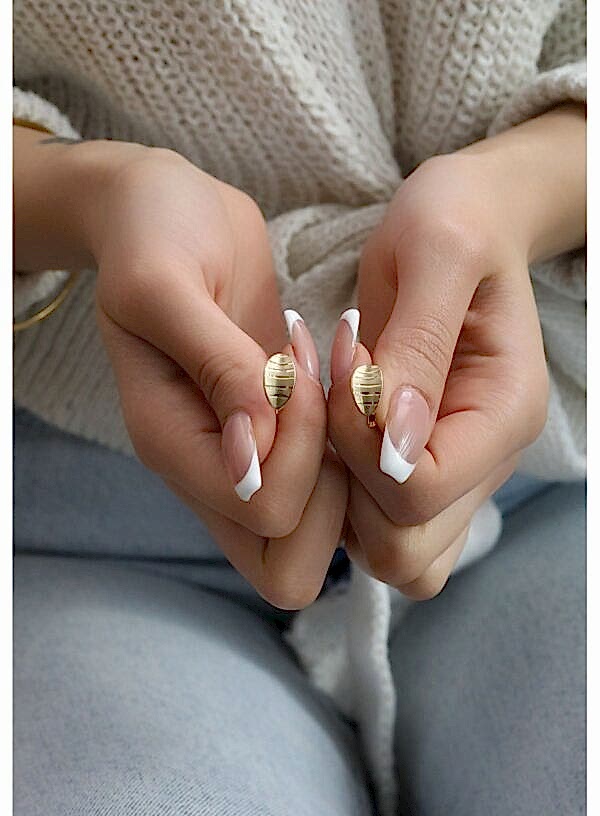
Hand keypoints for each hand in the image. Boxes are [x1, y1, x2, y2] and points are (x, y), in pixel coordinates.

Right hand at [14, 132, 346, 607]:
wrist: (164, 215)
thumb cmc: (153, 234)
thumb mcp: (166, 283)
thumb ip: (215, 367)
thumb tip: (255, 453)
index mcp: (170, 444)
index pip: (262, 511)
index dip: (300, 453)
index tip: (290, 370)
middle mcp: (208, 471)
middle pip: (290, 567)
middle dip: (331, 489)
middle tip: (323, 398)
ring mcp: (245, 462)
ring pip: (314, 539)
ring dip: (344, 468)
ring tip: (326, 376)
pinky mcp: (276, 438)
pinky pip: (328, 487)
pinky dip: (347, 446)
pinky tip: (330, 373)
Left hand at [328, 105, 584, 598]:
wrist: (467, 221)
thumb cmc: (455, 220)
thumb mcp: (436, 254)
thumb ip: (417, 349)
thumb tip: (395, 443)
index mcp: (504, 413)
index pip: (419, 492)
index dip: (359, 450)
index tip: (347, 371)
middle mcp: (487, 462)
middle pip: (405, 548)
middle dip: (347, 487)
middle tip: (335, 399)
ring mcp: (458, 475)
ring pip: (394, 558)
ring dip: (343, 506)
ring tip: (335, 420)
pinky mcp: (423, 472)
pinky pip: (380, 532)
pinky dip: (346, 503)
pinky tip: (336, 435)